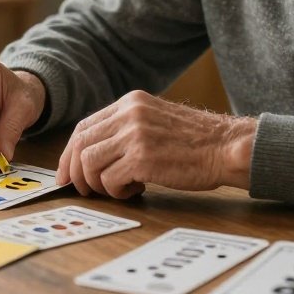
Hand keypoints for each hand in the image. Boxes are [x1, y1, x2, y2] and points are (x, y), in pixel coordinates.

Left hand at [57, 90, 256, 198]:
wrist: (227, 147)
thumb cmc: (197, 141)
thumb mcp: (156, 121)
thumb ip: (128, 128)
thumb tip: (94, 154)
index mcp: (131, 102)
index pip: (84, 126)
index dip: (70, 153)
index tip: (67, 173)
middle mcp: (129, 114)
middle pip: (80, 144)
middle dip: (75, 172)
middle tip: (85, 190)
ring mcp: (134, 135)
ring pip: (89, 163)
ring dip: (98, 184)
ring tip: (120, 188)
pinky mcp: (142, 158)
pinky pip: (109, 180)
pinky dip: (117, 191)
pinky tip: (137, 189)